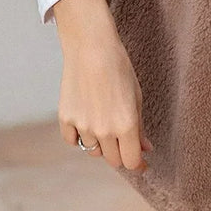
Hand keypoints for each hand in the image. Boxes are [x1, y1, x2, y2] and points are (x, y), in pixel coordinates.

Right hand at [54, 0, 153, 172]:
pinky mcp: (66, 118)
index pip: (131, 161)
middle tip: (124, 141)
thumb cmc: (119, 68)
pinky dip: (79, 136)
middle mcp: (104, 130)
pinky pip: (72, 140)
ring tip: (104, 120)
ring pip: (93, 150)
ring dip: (101, 143)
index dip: (139, 164)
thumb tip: (145, 149)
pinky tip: (86, 121)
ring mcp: (83, 126)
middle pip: (113, 160)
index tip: (142, 163)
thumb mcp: (136, 97)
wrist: (91, 47)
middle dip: (121, 153)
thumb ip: (140, 127)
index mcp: (126, 126)